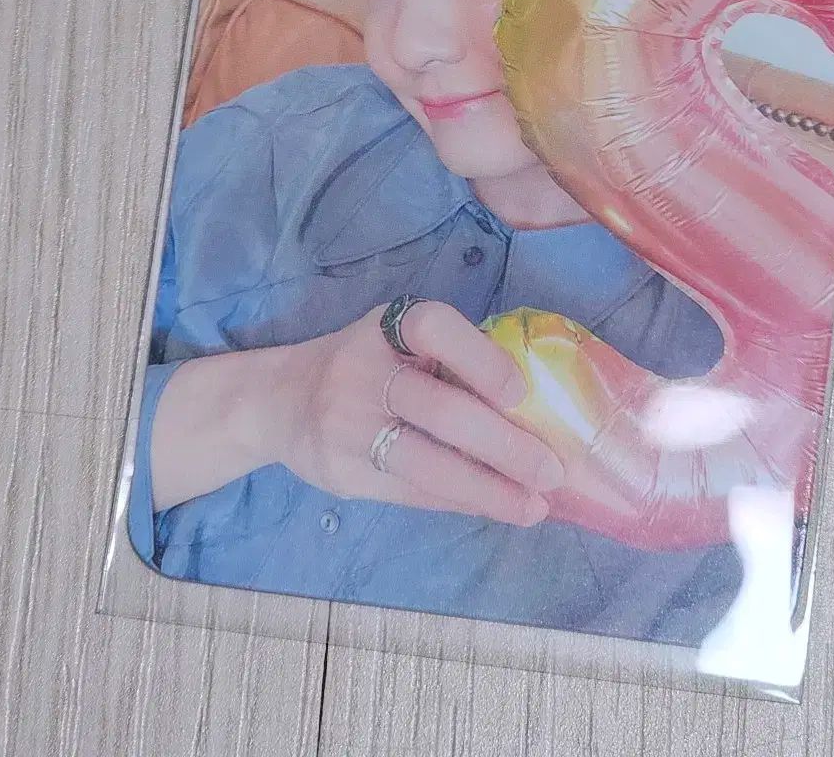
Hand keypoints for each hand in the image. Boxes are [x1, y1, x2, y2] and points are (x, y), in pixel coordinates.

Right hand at [272, 301, 565, 526]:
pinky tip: (496, 508)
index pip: (436, 331)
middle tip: (554, 471)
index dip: (481, 360)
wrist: (279, 399)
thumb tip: (538, 403)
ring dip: (489, 490)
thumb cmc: (369, 363)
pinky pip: (411, 493)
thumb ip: (453, 360)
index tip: (521, 392)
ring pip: (428, 465)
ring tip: (534, 506)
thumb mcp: (400, 340)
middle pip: (441, 410)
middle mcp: (363, 370)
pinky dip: (460, 502)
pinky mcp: (342, 472)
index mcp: (390, 326)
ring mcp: (347, 424)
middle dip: (506, 446)